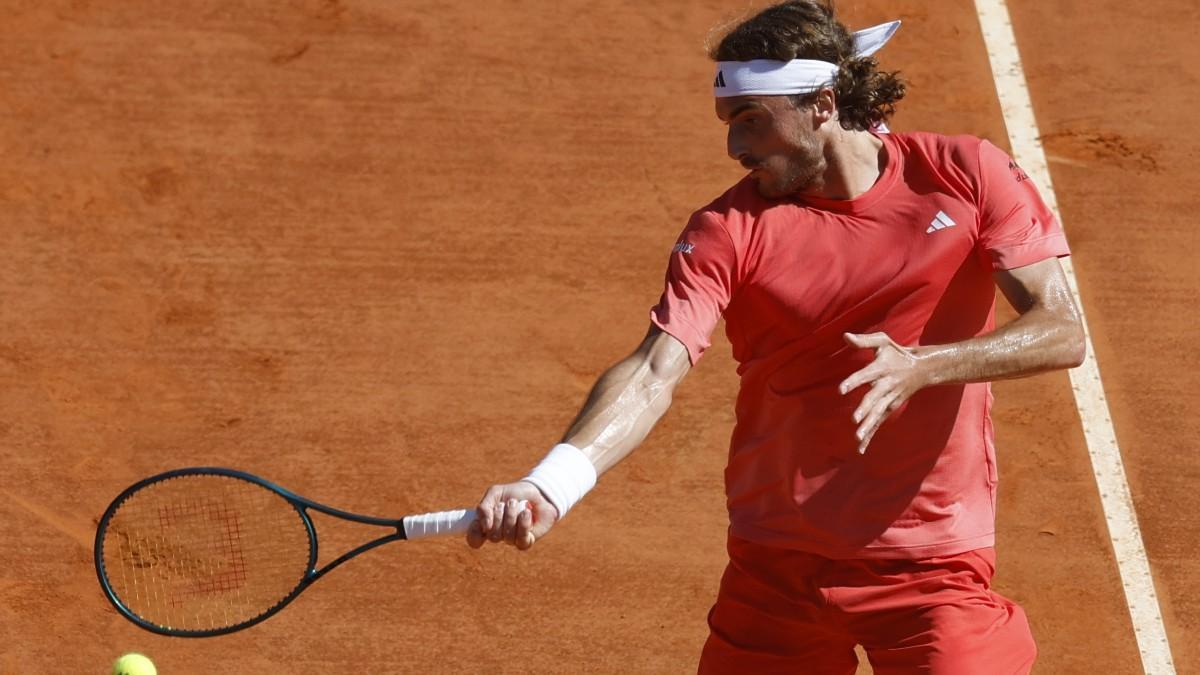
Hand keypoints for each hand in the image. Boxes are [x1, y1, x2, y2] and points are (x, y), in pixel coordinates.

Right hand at [467, 481, 557, 549]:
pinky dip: (524, 523)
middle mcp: (498, 534)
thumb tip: (485, 527)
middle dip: (500, 517)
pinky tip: (526, 512)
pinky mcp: (526, 541)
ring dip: (512, 516)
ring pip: (507, 537)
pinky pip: (521, 539)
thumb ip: (484, 507)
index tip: (483, 524)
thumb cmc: (515, 493)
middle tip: (506, 503)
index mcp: (487, 523)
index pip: (474, 538)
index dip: (475, 534)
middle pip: (493, 536)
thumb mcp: (496, 493)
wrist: (539, 493)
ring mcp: (512, 538)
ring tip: (517, 504)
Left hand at [838, 332, 928, 453]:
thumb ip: (864, 340)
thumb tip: (845, 336)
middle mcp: (887, 385)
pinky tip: (860, 447)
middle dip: (865, 409)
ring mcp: (890, 399)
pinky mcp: (890, 408)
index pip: (866, 375)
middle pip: (874, 398)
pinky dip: (870, 434)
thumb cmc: (897, 353)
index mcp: (882, 368)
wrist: (923, 369)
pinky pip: (879, 422)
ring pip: (878, 414)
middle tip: (854, 419)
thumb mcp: (883, 341)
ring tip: (857, 437)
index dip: (854, 381)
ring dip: (868, 426)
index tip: (841, 389)